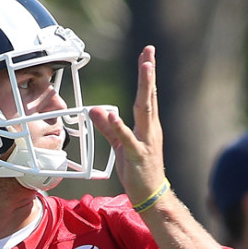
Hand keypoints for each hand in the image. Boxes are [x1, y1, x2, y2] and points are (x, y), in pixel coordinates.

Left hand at [88, 45, 166, 205]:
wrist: (151, 195)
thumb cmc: (138, 170)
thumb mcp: (120, 146)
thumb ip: (108, 128)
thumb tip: (95, 111)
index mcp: (148, 126)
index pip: (148, 95)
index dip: (147, 75)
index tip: (148, 54)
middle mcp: (150, 129)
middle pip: (149, 97)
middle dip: (149, 74)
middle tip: (149, 53)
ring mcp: (145, 141)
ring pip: (144, 111)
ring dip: (145, 89)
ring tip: (145, 68)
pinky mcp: (137, 155)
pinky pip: (128, 139)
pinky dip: (120, 126)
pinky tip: (114, 115)